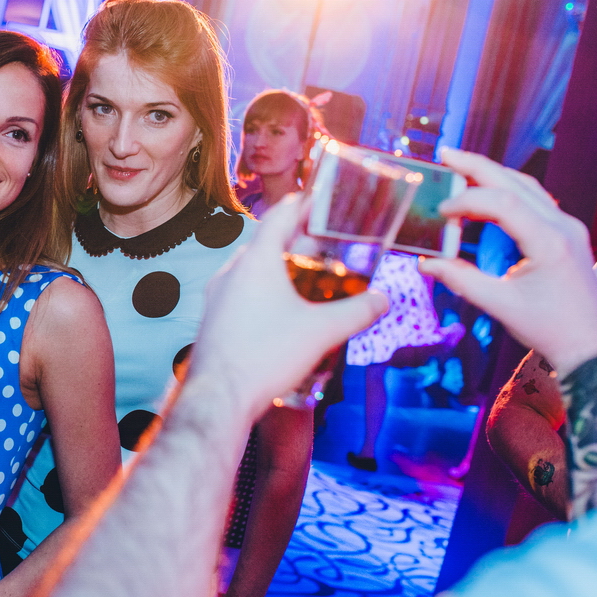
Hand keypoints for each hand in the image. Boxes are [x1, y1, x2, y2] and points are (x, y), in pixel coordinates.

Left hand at [188, 194, 388, 417]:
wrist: (218, 397)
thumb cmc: (265, 357)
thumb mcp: (323, 332)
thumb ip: (358, 311)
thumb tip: (383, 300)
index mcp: (256, 261)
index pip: (280, 216)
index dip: (302, 204)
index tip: (318, 199)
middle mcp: (231, 272)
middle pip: (266, 243)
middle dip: (295, 241)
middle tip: (322, 245)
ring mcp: (217, 296)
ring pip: (251, 270)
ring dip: (278, 268)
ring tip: (305, 279)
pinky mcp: (213, 319)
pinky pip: (240, 293)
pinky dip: (262, 291)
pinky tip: (280, 313)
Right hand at [418, 149, 596, 374]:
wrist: (589, 345)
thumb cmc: (549, 329)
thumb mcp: (499, 305)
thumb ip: (460, 279)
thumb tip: (425, 264)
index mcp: (550, 242)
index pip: (504, 204)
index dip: (467, 201)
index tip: (441, 211)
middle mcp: (563, 226)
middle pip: (516, 183)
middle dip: (478, 166)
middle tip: (446, 155)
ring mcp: (568, 227)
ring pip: (527, 187)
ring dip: (493, 175)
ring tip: (461, 166)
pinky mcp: (566, 234)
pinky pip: (535, 200)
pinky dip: (507, 192)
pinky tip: (486, 192)